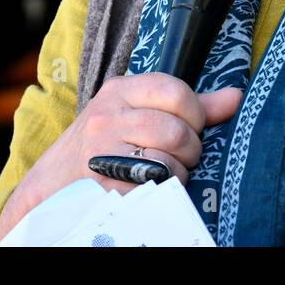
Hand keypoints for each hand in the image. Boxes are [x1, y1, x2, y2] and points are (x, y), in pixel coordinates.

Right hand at [0, 73, 242, 243]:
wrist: (49, 189)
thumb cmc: (103, 147)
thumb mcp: (135, 115)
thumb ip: (187, 106)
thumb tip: (235, 97)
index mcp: (118, 92)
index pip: (174, 90)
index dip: (194, 113)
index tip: (191, 126)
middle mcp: (106, 117)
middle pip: (175, 130)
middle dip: (189, 149)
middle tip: (181, 157)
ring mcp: (100, 153)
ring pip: (167, 161)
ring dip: (177, 174)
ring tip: (165, 174)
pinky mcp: (100, 187)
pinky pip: (152, 190)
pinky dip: (161, 194)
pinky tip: (151, 190)